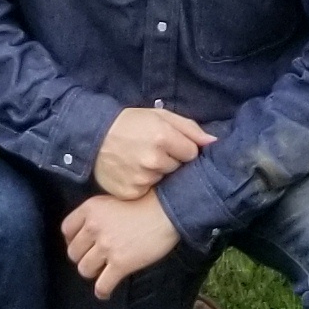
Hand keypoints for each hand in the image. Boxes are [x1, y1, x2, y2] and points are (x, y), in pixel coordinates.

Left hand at [61, 188, 183, 299]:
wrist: (166, 211)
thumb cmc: (144, 204)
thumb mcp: (111, 201)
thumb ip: (96, 215)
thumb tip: (85, 236)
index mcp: (90, 209)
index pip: (66, 229)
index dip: (72, 240)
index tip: (81, 245)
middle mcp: (94, 227)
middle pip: (73, 252)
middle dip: (83, 258)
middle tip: (95, 259)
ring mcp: (106, 246)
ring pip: (85, 269)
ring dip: (93, 273)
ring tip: (102, 272)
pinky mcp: (120, 263)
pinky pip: (102, 285)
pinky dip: (102, 291)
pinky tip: (105, 292)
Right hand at [94, 105, 214, 200]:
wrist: (93, 137)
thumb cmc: (130, 123)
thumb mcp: (160, 116)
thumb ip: (190, 128)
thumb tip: (215, 142)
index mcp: (163, 137)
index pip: (192, 153)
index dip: (182, 149)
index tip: (169, 144)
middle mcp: (154, 160)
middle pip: (179, 168)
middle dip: (170, 161)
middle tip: (151, 151)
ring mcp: (142, 178)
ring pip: (164, 181)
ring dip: (157, 173)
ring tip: (140, 161)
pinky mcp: (131, 192)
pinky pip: (149, 192)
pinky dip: (144, 185)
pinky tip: (133, 173)